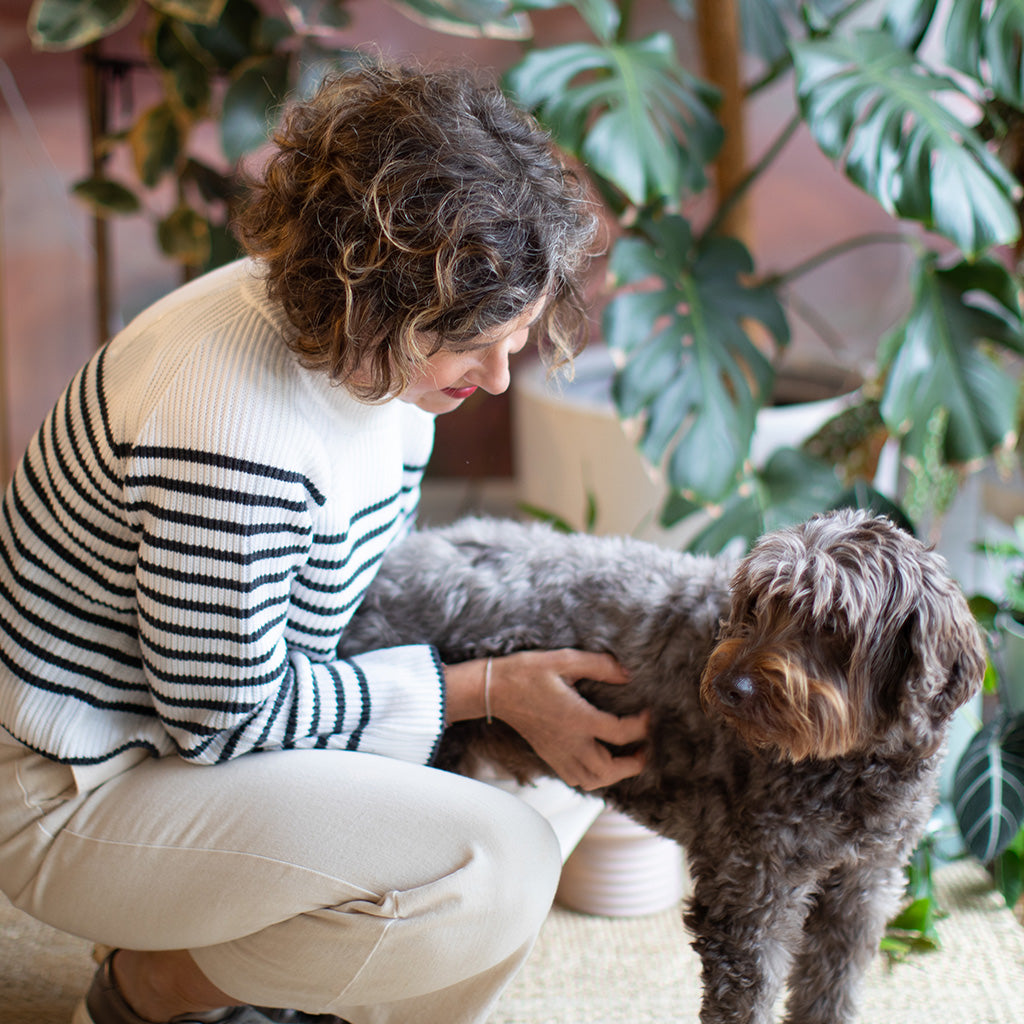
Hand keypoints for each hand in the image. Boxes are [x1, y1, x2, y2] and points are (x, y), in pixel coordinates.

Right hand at [446, 650, 646, 790]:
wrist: (493, 690)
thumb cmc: (526, 672)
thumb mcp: (563, 660)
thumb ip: (599, 665)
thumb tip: (627, 674)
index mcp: (578, 718)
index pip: (621, 733)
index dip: (643, 726)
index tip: (649, 714)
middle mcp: (570, 742)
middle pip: (610, 769)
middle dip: (634, 762)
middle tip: (645, 747)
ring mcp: (558, 753)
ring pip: (593, 780)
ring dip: (615, 774)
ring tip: (626, 757)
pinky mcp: (550, 756)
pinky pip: (576, 779)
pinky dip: (593, 777)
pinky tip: (599, 760)